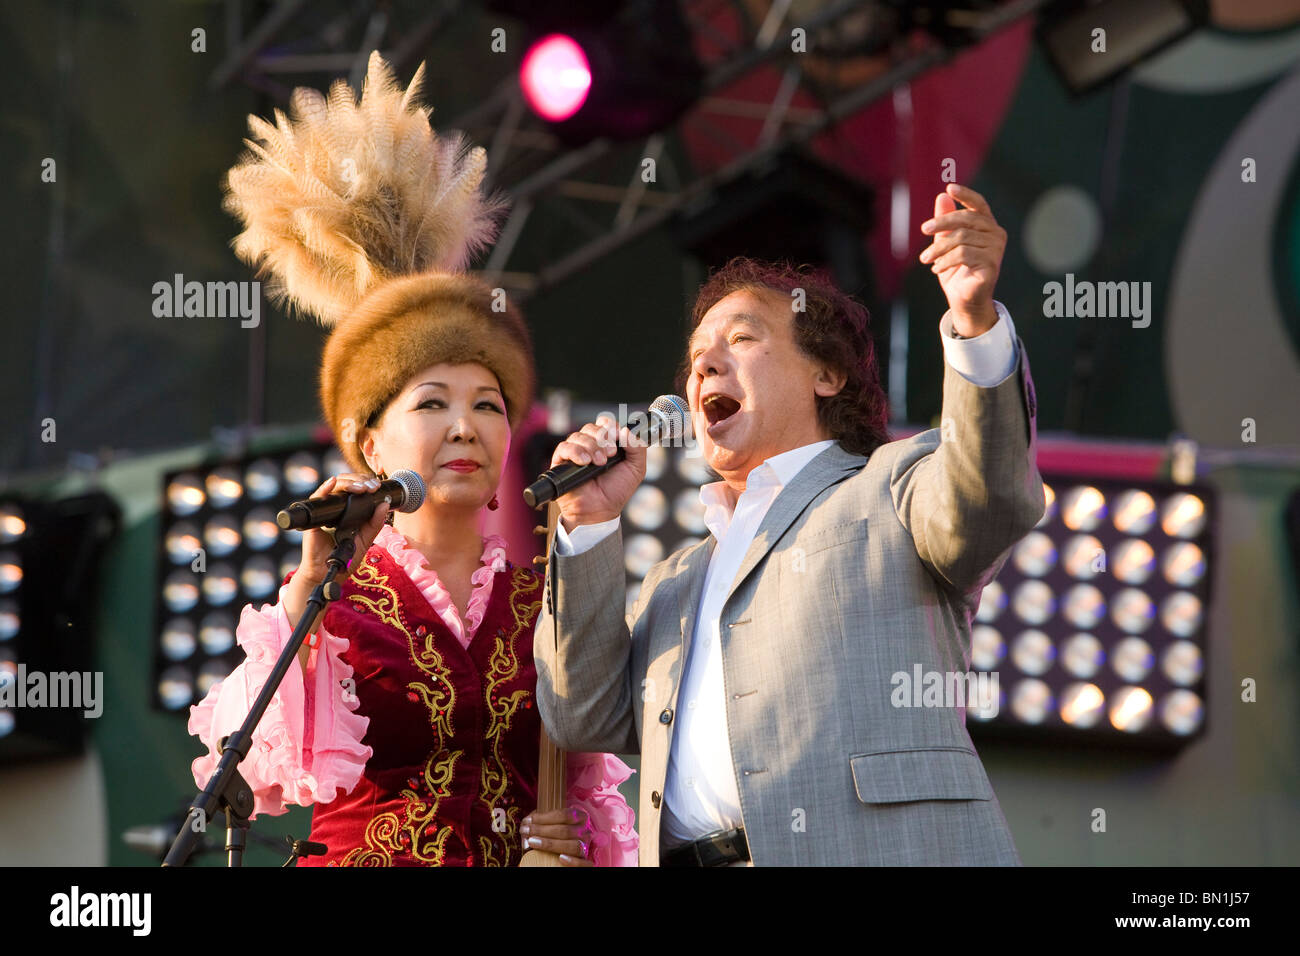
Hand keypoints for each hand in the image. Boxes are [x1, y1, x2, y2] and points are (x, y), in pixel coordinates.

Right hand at [293, 473, 391, 585]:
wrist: (328, 572)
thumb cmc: (346, 557)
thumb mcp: (365, 539)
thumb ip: (375, 524)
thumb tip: (385, 504)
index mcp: (350, 510)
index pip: (357, 488)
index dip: (366, 483)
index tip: (377, 486)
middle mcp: (337, 507)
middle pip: (346, 484)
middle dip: (360, 480)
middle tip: (371, 486)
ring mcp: (325, 510)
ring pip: (334, 486)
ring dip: (348, 482)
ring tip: (360, 487)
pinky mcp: (315, 517)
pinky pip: (318, 498)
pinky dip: (325, 488)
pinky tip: (333, 482)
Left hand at [520, 806, 594, 865]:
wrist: (567, 850)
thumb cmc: (557, 834)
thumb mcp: (553, 823)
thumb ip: (544, 821)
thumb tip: (527, 822)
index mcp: (580, 817)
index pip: (564, 815)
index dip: (544, 818)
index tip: (527, 821)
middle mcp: (585, 831)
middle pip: (565, 830)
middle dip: (542, 830)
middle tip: (525, 831)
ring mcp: (586, 847)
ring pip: (574, 846)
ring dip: (551, 844)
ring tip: (532, 842)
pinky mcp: (587, 862)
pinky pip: (585, 864)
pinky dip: (573, 861)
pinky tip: (561, 858)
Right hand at [550, 414, 645, 531]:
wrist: (600, 510)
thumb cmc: (615, 491)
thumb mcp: (636, 469)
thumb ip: (638, 448)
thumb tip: (627, 431)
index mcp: (606, 443)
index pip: (605, 423)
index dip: (610, 426)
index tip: (617, 437)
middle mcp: (590, 445)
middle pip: (592, 427)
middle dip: (603, 439)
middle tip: (610, 455)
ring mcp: (575, 452)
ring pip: (579, 435)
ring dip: (592, 447)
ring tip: (599, 463)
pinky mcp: (561, 461)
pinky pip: (564, 447)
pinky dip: (576, 452)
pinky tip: (585, 462)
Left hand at [919, 183, 1005, 336]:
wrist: (963, 300)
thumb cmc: (956, 270)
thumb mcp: (946, 243)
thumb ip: (945, 221)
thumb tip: (942, 196)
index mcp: (987, 225)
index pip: (979, 204)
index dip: (965, 195)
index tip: (949, 188)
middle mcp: (996, 234)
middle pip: (966, 219)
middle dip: (942, 222)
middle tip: (924, 229)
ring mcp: (996, 249)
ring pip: (961, 238)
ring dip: (938, 248)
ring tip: (926, 259)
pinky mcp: (992, 264)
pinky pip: (964, 254)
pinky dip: (945, 260)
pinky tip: (937, 268)